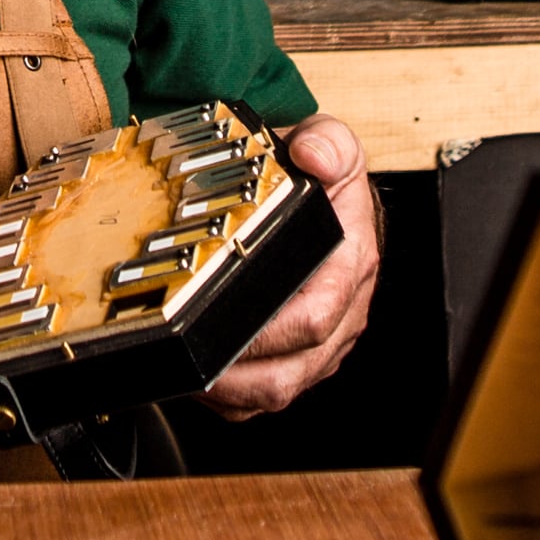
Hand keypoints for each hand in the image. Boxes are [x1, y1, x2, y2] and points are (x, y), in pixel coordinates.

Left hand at [199, 115, 379, 419]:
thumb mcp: (331, 143)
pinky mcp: (299, 358)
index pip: (318, 317)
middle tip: (190, 361)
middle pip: (293, 370)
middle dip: (238, 375)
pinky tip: (200, 377)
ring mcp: (321, 342)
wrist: (321, 190)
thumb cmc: (321, 177)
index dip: (271, 333)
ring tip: (187, 374)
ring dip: (230, 392)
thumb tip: (315, 154)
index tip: (225, 327)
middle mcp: (342, 311)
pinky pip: (265, 396)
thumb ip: (327, 141)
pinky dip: (230, 398)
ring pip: (278, 391)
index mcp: (351, 265)